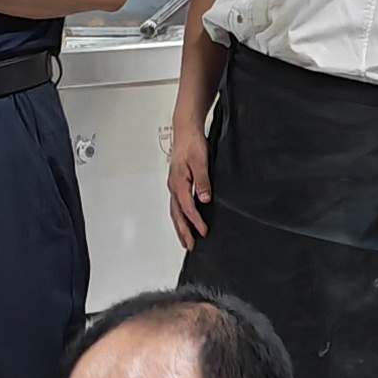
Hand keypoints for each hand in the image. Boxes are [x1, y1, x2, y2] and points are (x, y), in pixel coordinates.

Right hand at [168, 127, 211, 248]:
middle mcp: (174, 186)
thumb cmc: (192, 144)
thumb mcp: (201, 162)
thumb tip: (204, 199)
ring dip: (180, 226)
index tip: (203, 232)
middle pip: (177, 214)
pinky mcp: (177, 182)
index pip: (187, 208)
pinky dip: (180, 216)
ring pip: (175, 211)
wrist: (186, 131)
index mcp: (178, 183)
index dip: (195, 222)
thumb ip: (202, 181)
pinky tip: (185, 220)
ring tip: (185, 240)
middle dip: (183, 231)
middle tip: (190, 246)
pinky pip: (177, 204)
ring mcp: (174, 185)